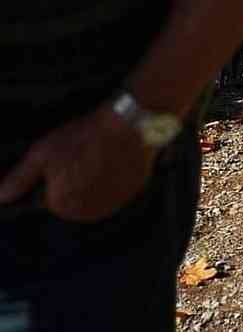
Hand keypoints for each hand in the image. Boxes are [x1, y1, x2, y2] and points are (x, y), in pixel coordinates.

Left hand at [0, 105, 155, 221]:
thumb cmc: (83, 138)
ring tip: (99, 154)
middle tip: (82, 154)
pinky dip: (115, 177)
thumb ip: (19, 179)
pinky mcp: (134, 192)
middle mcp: (89, 213)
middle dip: (74, 181)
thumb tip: (2, 197)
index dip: (53, 175)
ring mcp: (114, 203)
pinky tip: (115, 157)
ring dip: (95, 180)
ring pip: (96, 194)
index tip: (63, 157)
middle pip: (73, 199)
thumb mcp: (42, 153)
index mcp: (63, 206)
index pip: (49, 197)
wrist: (130, 125)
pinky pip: (118, 188)